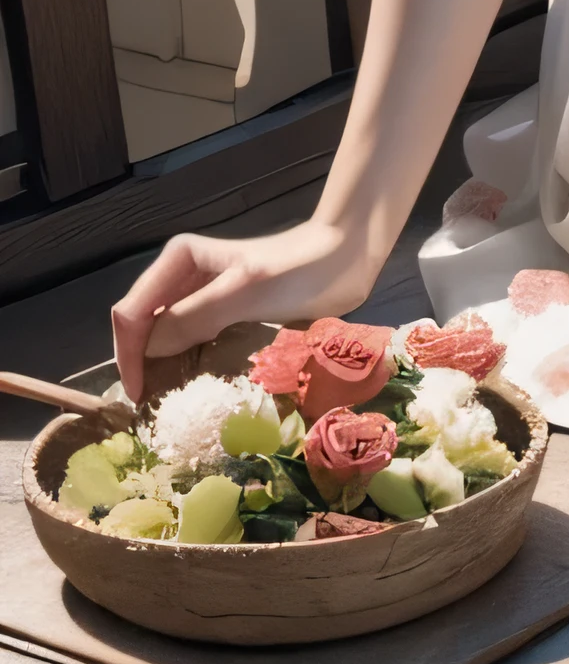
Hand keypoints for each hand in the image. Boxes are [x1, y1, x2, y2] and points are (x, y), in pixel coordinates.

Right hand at [111, 217, 383, 403]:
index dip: (128, 355)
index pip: (131, 313)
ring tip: (164, 402)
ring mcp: (203, 291)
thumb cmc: (297, 270)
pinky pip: (191, 336)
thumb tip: (150, 349)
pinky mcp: (224, 308)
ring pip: (164, 332)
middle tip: (148, 406)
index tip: (138, 397)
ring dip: (160, 364)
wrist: (344, 257)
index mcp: (178, 260)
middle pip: (142, 323)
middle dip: (139, 361)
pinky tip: (191, 383)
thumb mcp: (243, 292)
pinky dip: (185, 360)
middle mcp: (183, 273)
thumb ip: (194, 316)